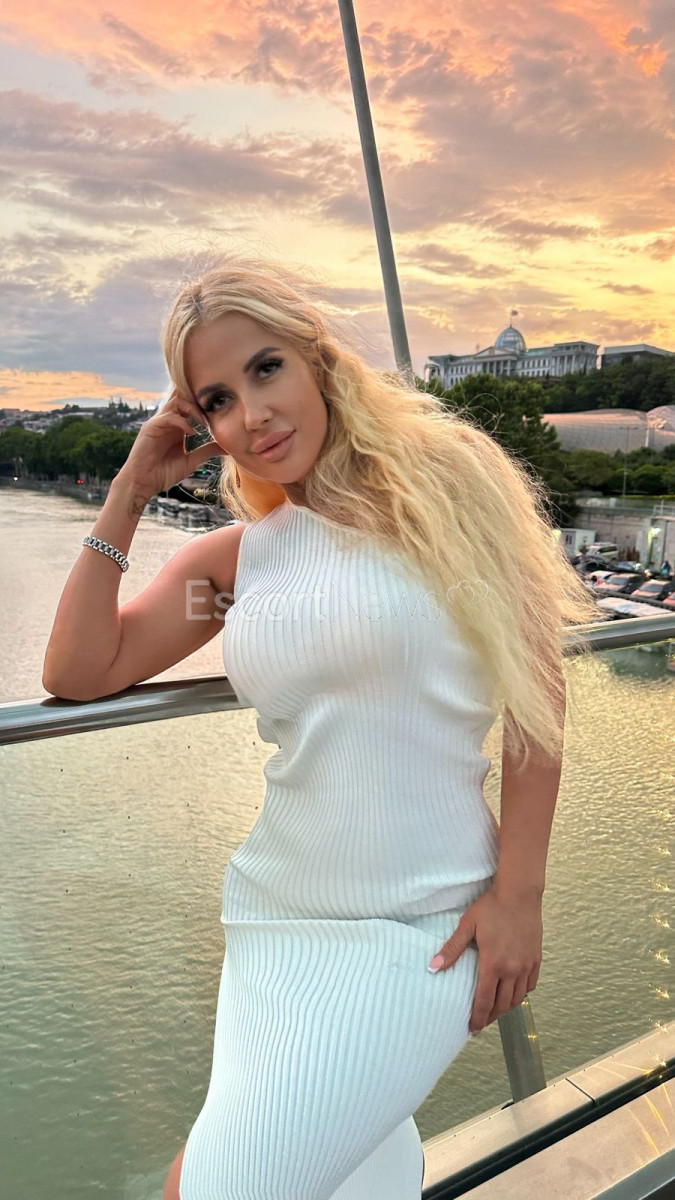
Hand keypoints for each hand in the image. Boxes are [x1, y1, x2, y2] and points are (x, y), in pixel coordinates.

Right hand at [115, 389, 221, 496]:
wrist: (143, 484)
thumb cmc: (163, 473)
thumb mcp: (191, 461)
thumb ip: (207, 451)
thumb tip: (227, 446)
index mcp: (178, 426)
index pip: (191, 405)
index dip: (205, 405)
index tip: (221, 413)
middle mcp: (168, 421)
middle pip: (183, 397)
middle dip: (200, 401)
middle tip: (214, 411)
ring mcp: (159, 422)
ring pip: (177, 402)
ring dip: (193, 409)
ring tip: (205, 423)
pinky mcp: (151, 427)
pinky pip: (170, 417)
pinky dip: (183, 422)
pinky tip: (193, 433)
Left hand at [428, 889, 541, 1035]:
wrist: (520, 893)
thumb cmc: (491, 907)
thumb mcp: (468, 925)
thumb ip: (452, 949)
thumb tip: (433, 967)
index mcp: (493, 963)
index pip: (483, 1000)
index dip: (477, 1018)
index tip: (471, 1029)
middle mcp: (512, 969)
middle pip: (501, 1005)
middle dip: (489, 1017)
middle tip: (480, 1023)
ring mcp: (526, 966)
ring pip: (517, 999)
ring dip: (505, 1009)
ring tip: (494, 1012)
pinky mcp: (536, 960)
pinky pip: (529, 986)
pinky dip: (520, 995)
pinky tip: (512, 995)